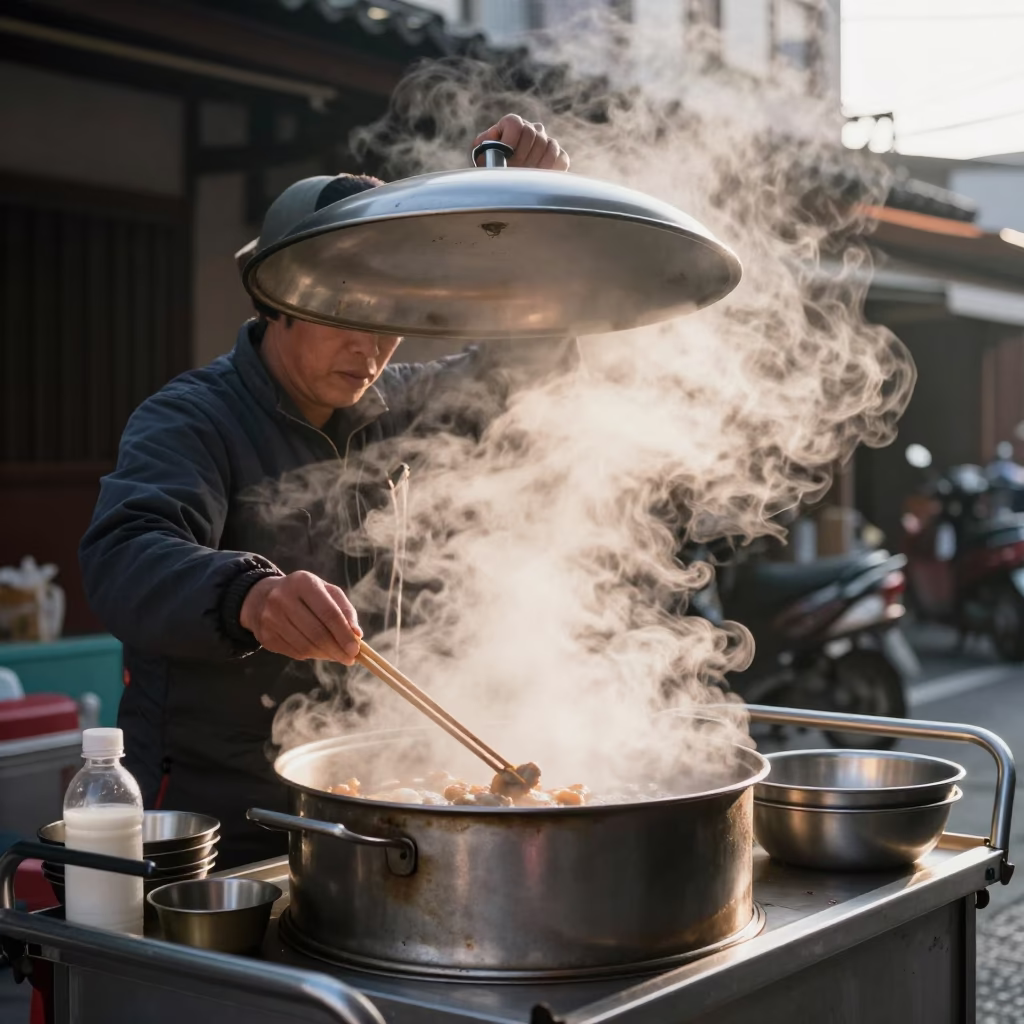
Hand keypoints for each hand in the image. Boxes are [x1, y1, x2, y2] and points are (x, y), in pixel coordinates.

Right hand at [239, 571, 362, 664]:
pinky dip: (311, 655)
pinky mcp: (266, 637)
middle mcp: (283, 598)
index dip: (344, 634)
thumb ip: (345, 610)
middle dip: (337, 649)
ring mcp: (271, 618)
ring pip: (306, 647)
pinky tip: (318, 651)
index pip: (328, 613)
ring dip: (326, 655)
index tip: (356, 649)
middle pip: (317, 633)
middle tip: (350, 659)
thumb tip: (357, 634)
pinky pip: (295, 653)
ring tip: (337, 655)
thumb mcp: (326, 591)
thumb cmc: (305, 594)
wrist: (263, 597)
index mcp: (303, 582)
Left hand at [473, 114, 569, 170]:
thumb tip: (493, 138)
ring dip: (535, 165)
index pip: (516, 124)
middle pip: (532, 134)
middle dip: (521, 157)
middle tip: (513, 170)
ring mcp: (546, 140)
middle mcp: (531, 128)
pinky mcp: (558, 155)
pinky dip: (551, 169)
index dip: (510, 142)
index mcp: (512, 123)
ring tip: (524, 176)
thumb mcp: (482, 154)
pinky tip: (539, 177)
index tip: (504, 157)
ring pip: (549, 146)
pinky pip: (561, 158)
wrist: (505, 180)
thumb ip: (484, 142)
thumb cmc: (492, 166)